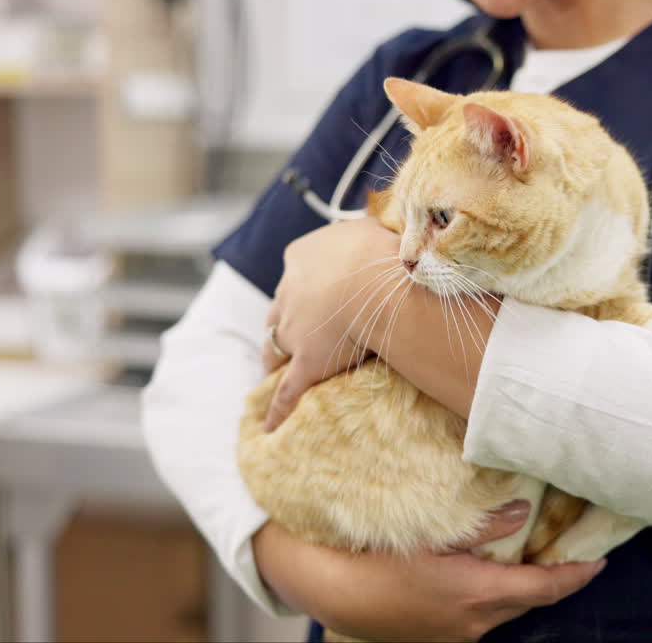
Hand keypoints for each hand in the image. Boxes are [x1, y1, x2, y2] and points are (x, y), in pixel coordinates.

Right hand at [252, 501, 606, 641]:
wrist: (336, 595)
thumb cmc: (379, 560)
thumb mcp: (431, 534)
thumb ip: (481, 525)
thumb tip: (523, 513)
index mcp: (477, 594)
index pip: (545, 588)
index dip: (577, 575)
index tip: (599, 561)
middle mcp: (475, 622)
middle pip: (530, 600)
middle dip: (553, 579)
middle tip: (567, 549)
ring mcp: (460, 634)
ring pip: (507, 609)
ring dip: (523, 586)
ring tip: (530, 555)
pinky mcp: (444, 636)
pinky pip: (484, 616)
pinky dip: (497, 594)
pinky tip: (488, 572)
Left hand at [262, 217, 403, 430]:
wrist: (376, 284)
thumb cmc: (380, 251)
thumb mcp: (370, 227)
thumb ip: (364, 232)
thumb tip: (375, 230)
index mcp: (301, 257)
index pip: (296, 272)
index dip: (303, 285)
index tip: (311, 293)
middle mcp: (289, 292)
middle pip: (279, 310)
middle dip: (282, 323)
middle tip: (285, 335)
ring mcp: (293, 329)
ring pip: (275, 347)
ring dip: (274, 359)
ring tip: (272, 371)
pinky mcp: (304, 362)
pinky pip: (288, 390)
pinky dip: (278, 407)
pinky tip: (271, 423)